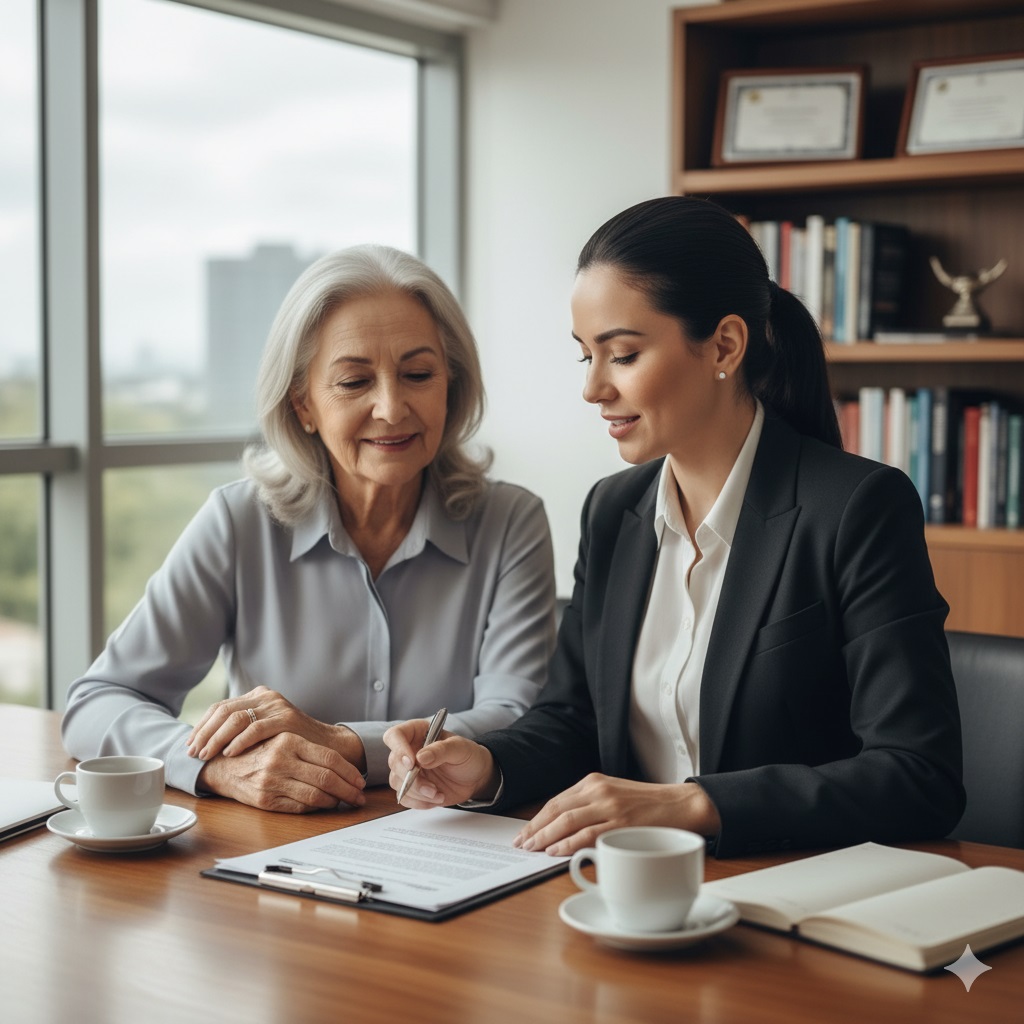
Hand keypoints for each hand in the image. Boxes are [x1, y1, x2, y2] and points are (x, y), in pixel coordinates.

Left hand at [187, 685, 365, 772]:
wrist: (325, 746)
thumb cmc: (290, 744)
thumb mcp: (263, 730)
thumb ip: (242, 728)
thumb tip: (204, 740)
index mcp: (257, 696)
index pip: (220, 707)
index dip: (202, 726)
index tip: (190, 744)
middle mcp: (265, 696)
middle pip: (224, 711)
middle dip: (204, 733)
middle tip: (193, 752)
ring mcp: (276, 706)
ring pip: (235, 718)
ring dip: (216, 738)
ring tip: (206, 754)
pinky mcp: (286, 719)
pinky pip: (255, 728)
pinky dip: (239, 741)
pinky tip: (229, 753)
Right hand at [196, 732, 365, 812]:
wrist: (221, 764)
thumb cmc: (258, 750)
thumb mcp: (282, 738)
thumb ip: (308, 749)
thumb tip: (344, 767)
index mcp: (288, 740)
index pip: (330, 758)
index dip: (349, 772)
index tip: (360, 781)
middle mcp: (280, 759)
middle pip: (327, 778)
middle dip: (348, 790)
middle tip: (359, 797)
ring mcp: (271, 781)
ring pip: (316, 795)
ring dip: (335, 801)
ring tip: (345, 802)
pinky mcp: (264, 800)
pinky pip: (300, 807)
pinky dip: (316, 807)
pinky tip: (324, 805)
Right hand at [383, 720, 497, 807]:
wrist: (476, 777)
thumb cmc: (468, 756)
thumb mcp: (460, 748)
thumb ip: (441, 750)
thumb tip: (420, 757)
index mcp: (418, 733)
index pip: (395, 736)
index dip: (399, 749)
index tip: (412, 763)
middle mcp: (409, 750)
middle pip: (394, 763)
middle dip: (412, 779)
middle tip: (431, 786)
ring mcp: (409, 771)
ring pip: (397, 782)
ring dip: (417, 792)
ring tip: (437, 793)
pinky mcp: (412, 788)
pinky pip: (405, 797)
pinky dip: (419, 802)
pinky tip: (436, 799)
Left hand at [512, 774, 720, 855]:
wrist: (680, 804)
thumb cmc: (647, 804)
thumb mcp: (614, 794)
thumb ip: (590, 805)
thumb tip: (562, 827)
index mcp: (594, 782)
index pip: (556, 801)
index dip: (537, 818)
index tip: (524, 832)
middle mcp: (598, 790)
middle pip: (556, 810)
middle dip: (535, 829)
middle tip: (520, 844)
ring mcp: (609, 806)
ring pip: (567, 821)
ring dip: (545, 837)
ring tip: (531, 850)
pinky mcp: (621, 823)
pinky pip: (587, 834)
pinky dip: (567, 843)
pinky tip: (554, 851)